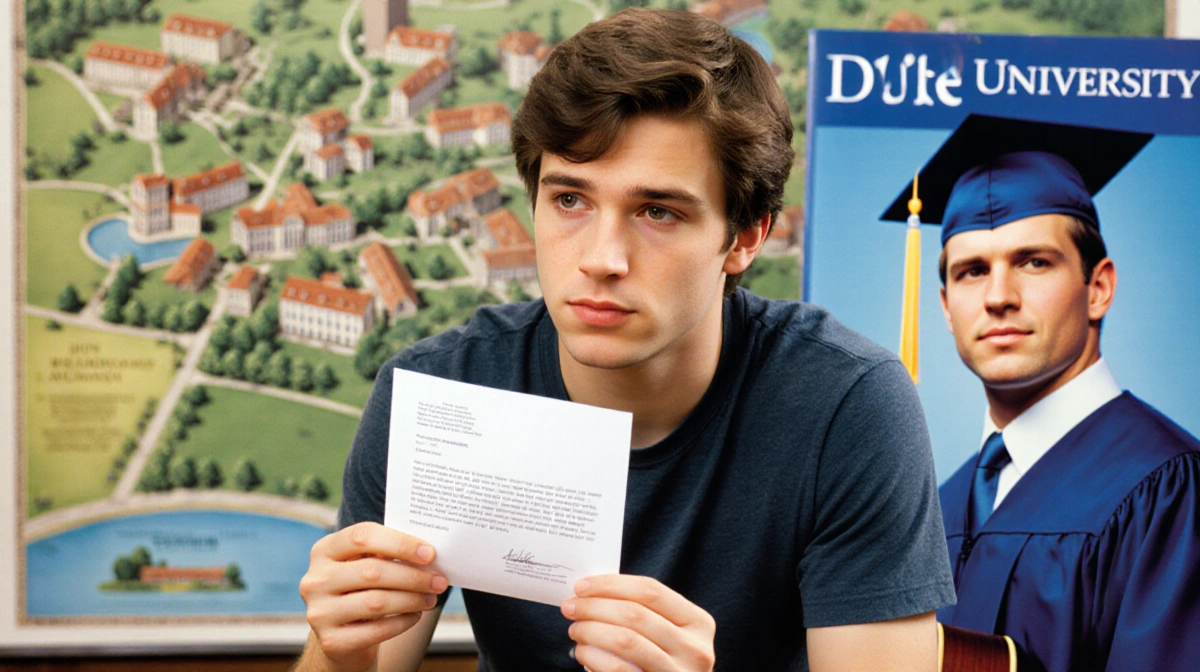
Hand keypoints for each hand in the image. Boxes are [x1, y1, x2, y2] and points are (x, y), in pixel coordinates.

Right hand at [299, 522, 447, 671]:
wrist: (341, 636)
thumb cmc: (361, 590)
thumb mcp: (365, 565)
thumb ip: (386, 554)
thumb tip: (427, 553)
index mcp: (324, 550)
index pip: (362, 536)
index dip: (400, 543)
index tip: (430, 553)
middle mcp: (315, 579)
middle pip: (372, 571)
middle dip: (413, 576)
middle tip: (439, 580)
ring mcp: (319, 612)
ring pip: (377, 602)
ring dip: (412, 599)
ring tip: (431, 598)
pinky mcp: (331, 641)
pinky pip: (377, 630)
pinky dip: (403, 621)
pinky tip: (415, 615)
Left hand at [561, 574, 715, 671]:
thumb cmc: (664, 661)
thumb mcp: (668, 634)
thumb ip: (643, 612)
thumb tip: (592, 590)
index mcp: (698, 622)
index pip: (651, 591)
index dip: (612, 584)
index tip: (581, 586)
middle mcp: (696, 649)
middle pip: (635, 614)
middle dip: (594, 606)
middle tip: (570, 607)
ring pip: (625, 640)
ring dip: (590, 630)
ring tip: (575, 629)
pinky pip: (618, 669)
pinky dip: (593, 657)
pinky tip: (582, 652)